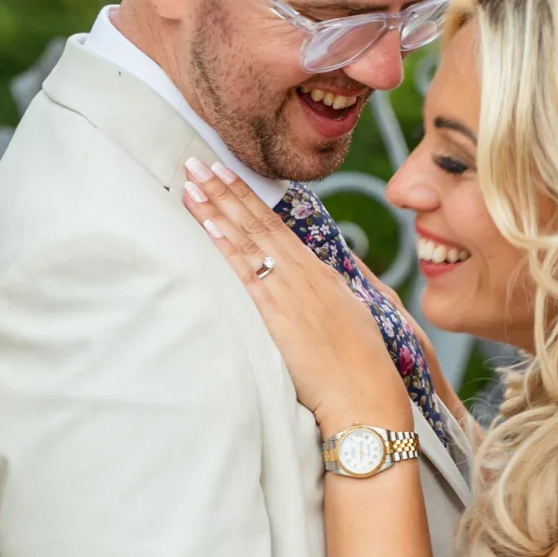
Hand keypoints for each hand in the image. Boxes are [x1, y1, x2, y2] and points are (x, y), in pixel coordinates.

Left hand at [184, 156, 408, 430]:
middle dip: (226, 190)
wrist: (366, 395)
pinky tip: (205, 223)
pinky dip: (224, 244)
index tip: (228, 174)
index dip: (250, 199)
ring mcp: (290, 290)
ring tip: (192, 180)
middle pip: (258, 222)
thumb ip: (333, 297)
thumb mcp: (353, 320)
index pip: (279, 227)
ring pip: (248, 237)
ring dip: (216, 206)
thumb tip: (324, 283)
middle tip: (197, 161)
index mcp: (322, 274)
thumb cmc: (363, 368)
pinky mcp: (277, 312)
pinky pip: (245, 270)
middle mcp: (304, 273)